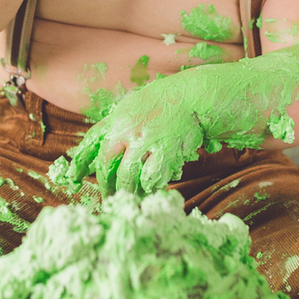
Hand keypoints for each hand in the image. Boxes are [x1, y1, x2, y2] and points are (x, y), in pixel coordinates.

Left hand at [58, 44, 298, 195]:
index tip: (72, 181)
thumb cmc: (201, 100)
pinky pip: (149, 180)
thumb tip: (128, 151)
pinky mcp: (164, 148)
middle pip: (105, 168)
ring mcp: (144, 135)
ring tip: (140, 206)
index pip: (90, 142)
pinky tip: (160, 198)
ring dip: (131, 197)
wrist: (225, 91)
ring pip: (124, 179)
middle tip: (117, 206)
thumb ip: (143, 124)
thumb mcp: (162, 105)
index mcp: (125, 111)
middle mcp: (128, 121)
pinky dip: (153, 193)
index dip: (79, 165)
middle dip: (110, 190)